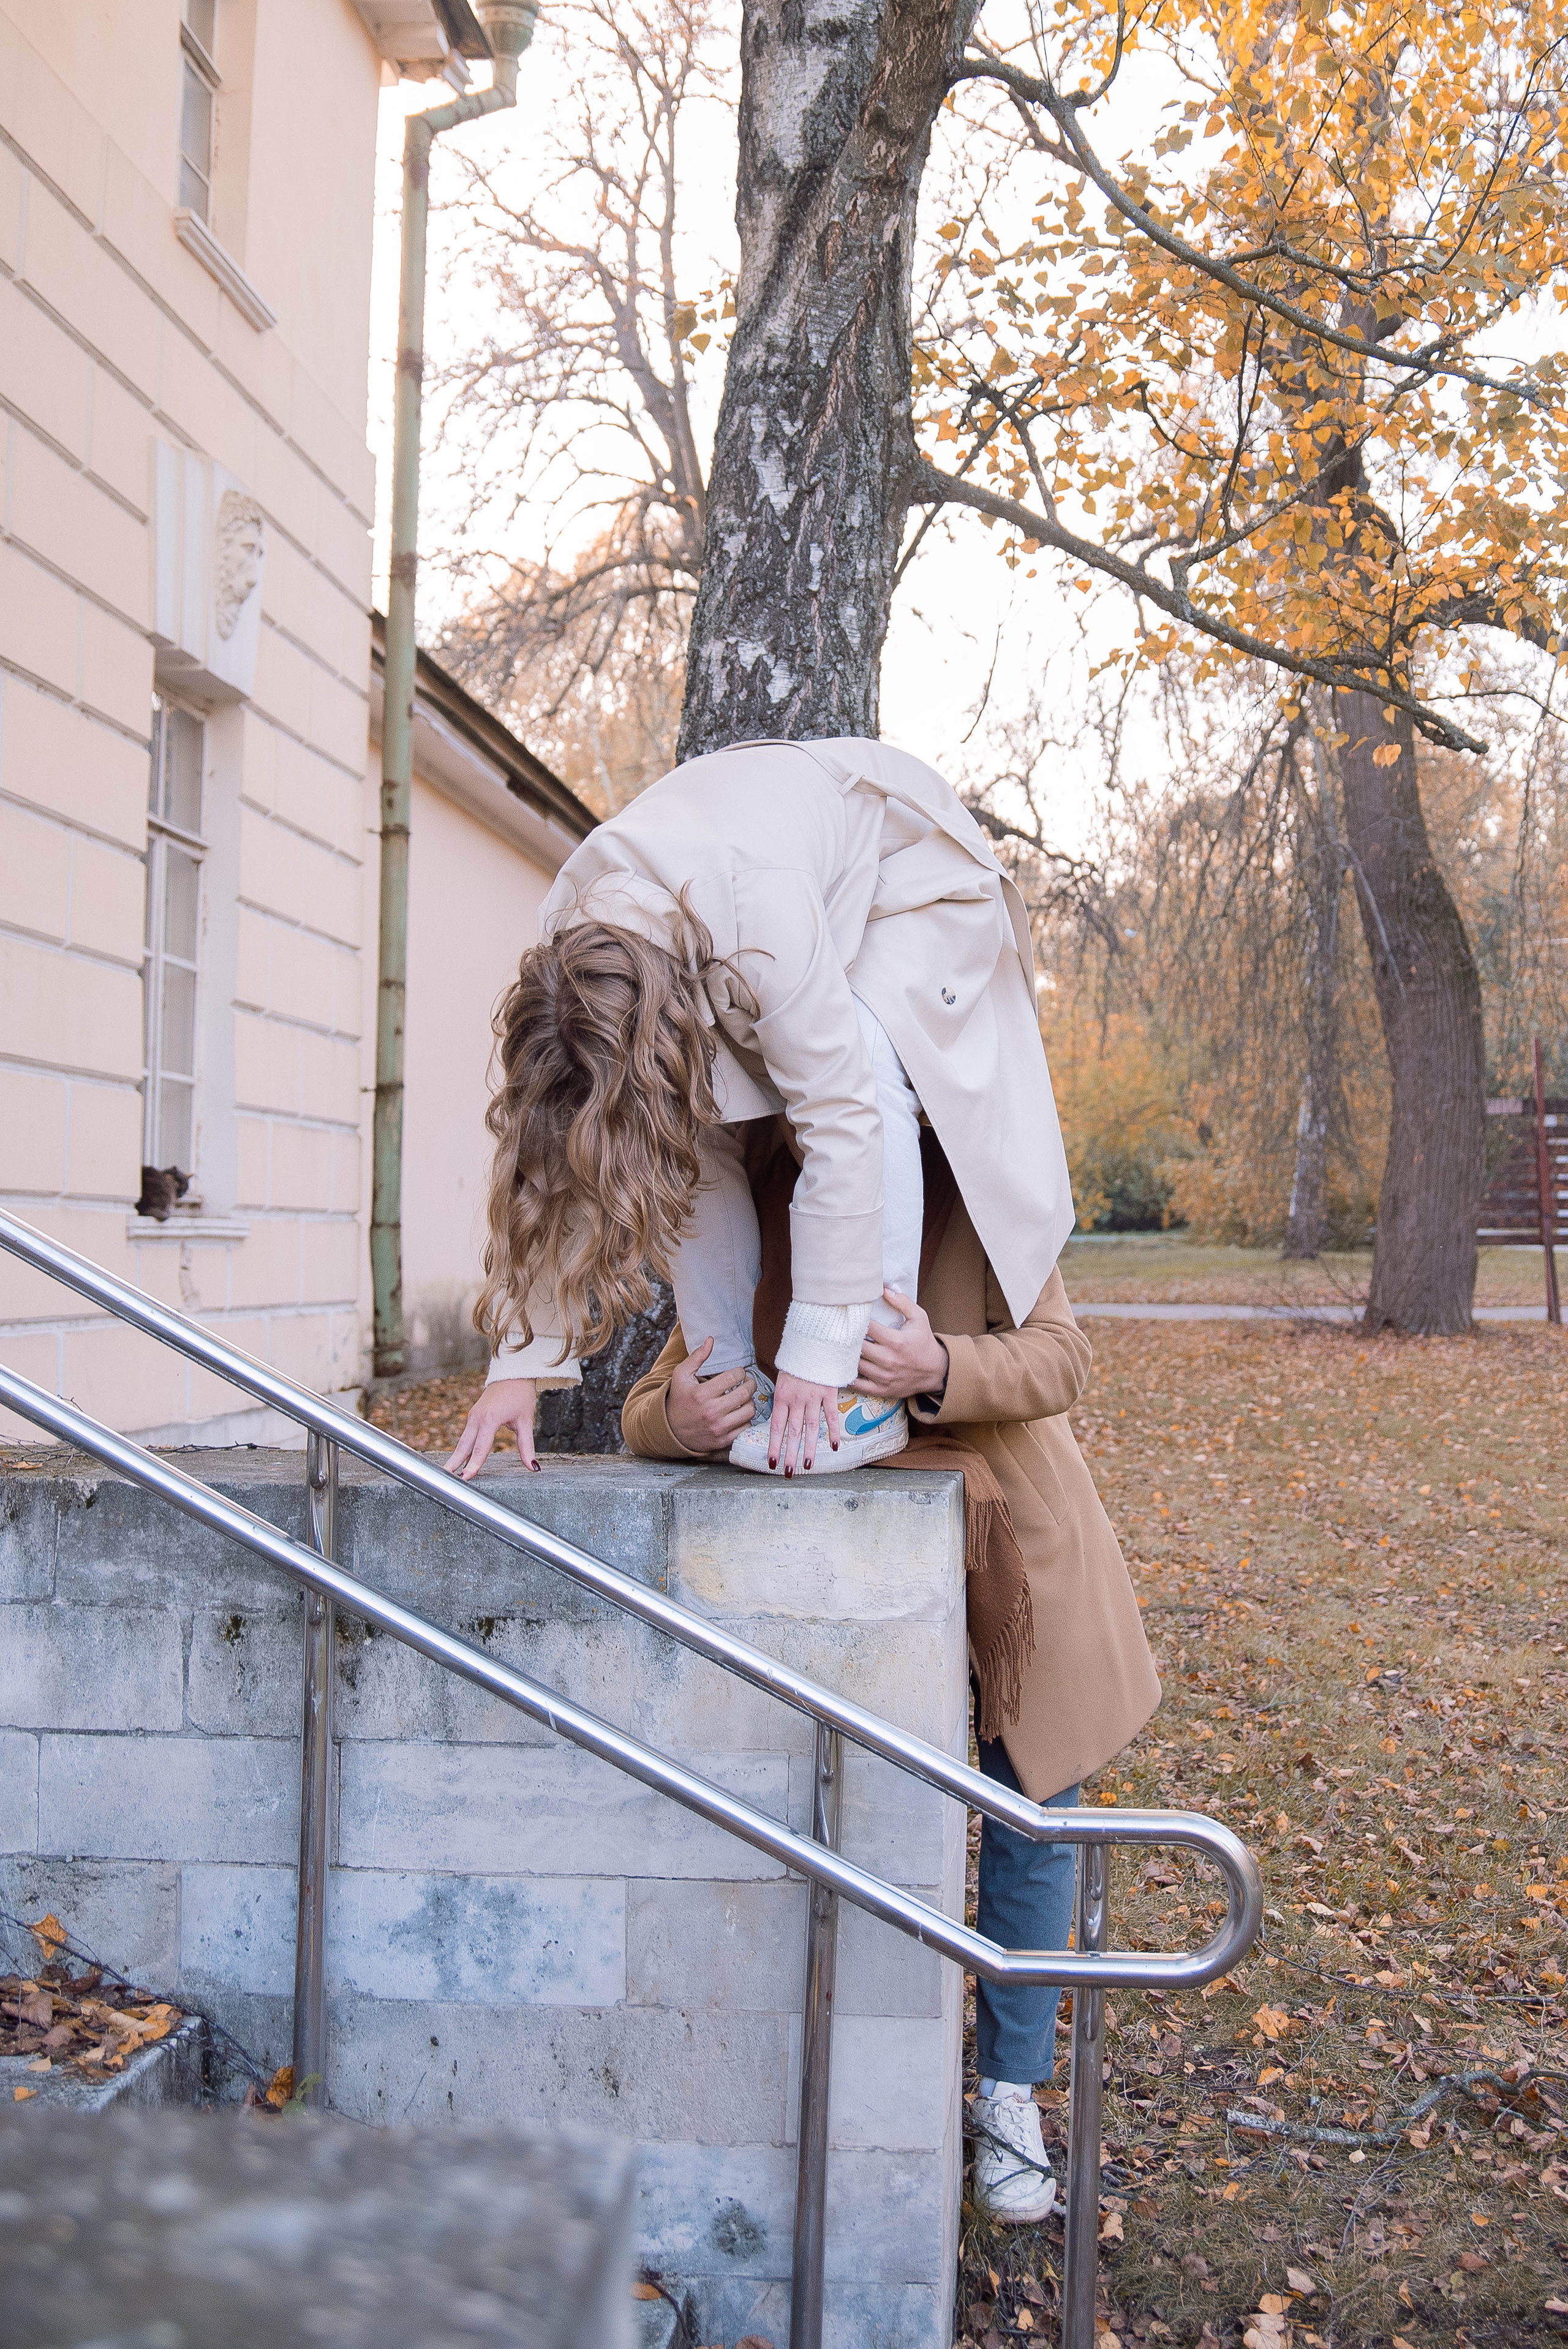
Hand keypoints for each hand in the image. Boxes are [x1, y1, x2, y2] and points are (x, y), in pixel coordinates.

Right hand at [446, 1378, 538, 1478]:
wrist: (513, 1374)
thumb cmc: (520, 1395)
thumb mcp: (526, 1421)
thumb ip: (527, 1447)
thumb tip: (533, 1467)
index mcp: (490, 1419)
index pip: (480, 1448)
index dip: (473, 1465)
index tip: (466, 1478)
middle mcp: (477, 1418)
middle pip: (464, 1446)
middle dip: (455, 1464)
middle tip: (447, 1481)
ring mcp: (473, 1417)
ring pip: (463, 1442)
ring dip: (456, 1458)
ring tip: (449, 1474)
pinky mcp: (473, 1416)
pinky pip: (466, 1436)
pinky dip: (462, 1449)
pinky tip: (458, 1461)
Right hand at [666, 1337, 757, 1454]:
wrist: (671, 1431)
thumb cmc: (679, 1399)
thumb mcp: (681, 1376)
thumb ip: (697, 1357)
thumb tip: (711, 1339)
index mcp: (702, 1394)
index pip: (734, 1377)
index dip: (740, 1372)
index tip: (738, 1373)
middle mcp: (712, 1412)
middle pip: (745, 1393)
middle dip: (750, 1384)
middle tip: (747, 1382)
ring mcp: (719, 1428)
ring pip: (749, 1410)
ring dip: (750, 1402)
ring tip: (744, 1398)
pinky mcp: (723, 1440)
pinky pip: (746, 1427)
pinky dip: (746, 1419)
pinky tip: (739, 1413)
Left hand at [769, 1371, 839, 1475]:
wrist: (814, 1341)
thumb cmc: (796, 1361)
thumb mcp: (782, 1378)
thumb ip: (782, 1398)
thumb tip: (780, 1416)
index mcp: (781, 1397)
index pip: (776, 1427)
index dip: (774, 1446)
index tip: (771, 1462)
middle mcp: (796, 1400)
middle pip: (793, 1432)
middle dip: (790, 1454)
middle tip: (788, 1472)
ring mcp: (813, 1397)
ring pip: (811, 1428)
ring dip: (809, 1449)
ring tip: (807, 1466)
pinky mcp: (829, 1393)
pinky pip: (831, 1416)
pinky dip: (833, 1431)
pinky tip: (834, 1446)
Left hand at [852, 1288, 948, 1403]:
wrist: (935, 1371)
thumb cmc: (924, 1342)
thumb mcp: (919, 1318)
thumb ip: (902, 1303)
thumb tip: (884, 1289)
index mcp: (896, 1341)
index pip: (867, 1328)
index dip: (856, 1321)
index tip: (851, 1316)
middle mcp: (888, 1360)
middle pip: (857, 1347)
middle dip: (848, 1338)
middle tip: (842, 1331)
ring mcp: (884, 1376)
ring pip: (855, 1364)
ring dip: (847, 1356)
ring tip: (842, 1346)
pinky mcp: (881, 1389)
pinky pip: (857, 1384)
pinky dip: (848, 1376)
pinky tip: (845, 1367)